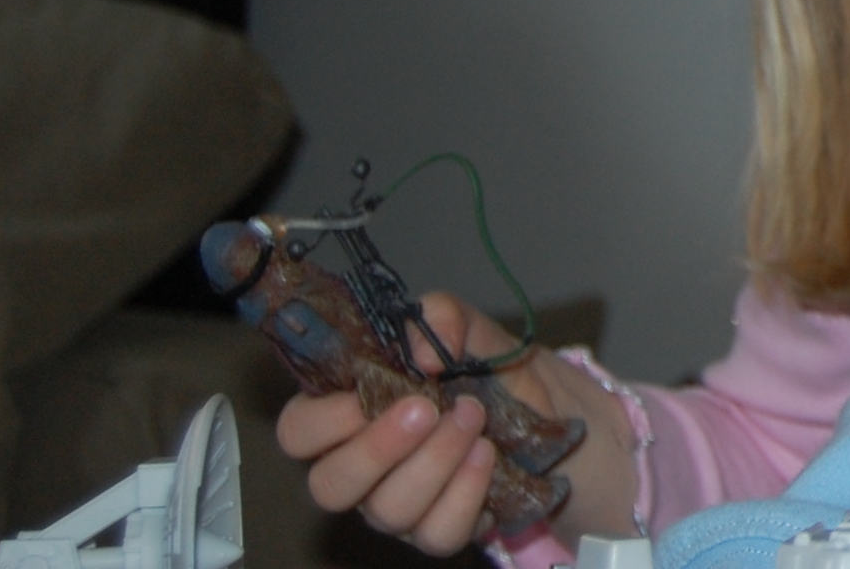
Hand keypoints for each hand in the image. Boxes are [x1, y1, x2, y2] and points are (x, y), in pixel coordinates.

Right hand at [275, 294, 636, 554]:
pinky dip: (464, 492)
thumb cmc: (487, 370)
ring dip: (433, 461)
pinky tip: (487, 456)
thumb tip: (418, 348)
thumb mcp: (468, 329)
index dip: (322, 420)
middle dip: (375, 448)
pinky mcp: (439, 529)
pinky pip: (436, 532)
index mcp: (349, 414)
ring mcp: (398, 504)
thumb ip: (439, 318)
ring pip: (386, 510)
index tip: (365, 392)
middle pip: (330, 485)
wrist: (550, 410)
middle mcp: (363, 468)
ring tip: (472, 418)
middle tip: (424, 409)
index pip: (299, 432)